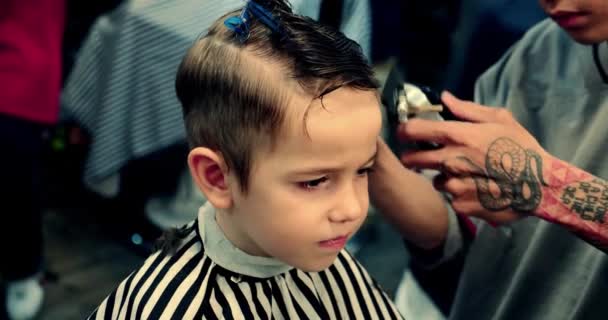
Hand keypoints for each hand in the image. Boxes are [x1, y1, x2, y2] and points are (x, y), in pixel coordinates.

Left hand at [398, 92, 551, 224]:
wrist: (541, 185)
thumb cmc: (522, 149)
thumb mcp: (500, 119)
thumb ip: (467, 109)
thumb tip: (445, 97)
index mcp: (458, 136)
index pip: (413, 131)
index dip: (404, 131)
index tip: (405, 133)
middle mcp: (450, 161)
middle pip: (411, 159)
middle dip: (412, 156)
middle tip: (422, 156)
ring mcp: (454, 185)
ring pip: (435, 180)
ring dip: (444, 177)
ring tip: (468, 174)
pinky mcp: (461, 205)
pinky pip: (452, 198)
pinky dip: (460, 194)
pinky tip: (478, 189)